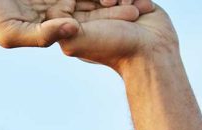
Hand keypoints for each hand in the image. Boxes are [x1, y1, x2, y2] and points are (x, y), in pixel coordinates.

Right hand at [0, 0, 145, 48]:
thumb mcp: (12, 34)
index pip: (89, 23)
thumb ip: (43, 36)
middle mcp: (58, 7)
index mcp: (54, 26)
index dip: (112, 18)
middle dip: (119, 2)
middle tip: (144, 1)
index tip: (135, 11)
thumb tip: (74, 31)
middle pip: (95, 3)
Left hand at [55, 1, 179, 71]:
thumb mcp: (76, 40)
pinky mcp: (132, 4)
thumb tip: (50, 13)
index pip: (68, 1)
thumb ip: (55, 28)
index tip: (100, 3)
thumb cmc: (114, 48)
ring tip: (130, 12)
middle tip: (110, 3)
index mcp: (74, 27)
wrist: (151, 53)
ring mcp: (112, 11)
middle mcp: (92, 19)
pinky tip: (139, 9)